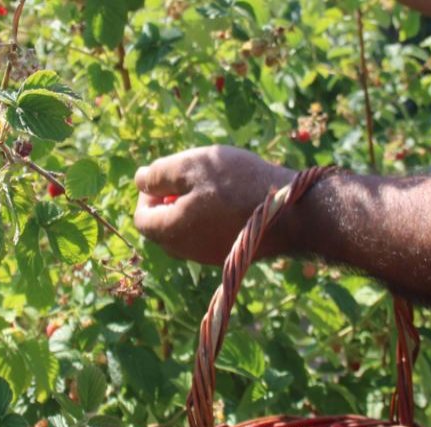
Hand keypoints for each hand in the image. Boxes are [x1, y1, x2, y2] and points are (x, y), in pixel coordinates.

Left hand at [133, 145, 297, 264]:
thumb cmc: (238, 184)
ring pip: (184, 233)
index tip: (168, 176)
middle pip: (161, 228)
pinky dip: (207, 219)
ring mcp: (208, 256)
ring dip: (189, 209)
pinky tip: (229, 200)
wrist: (290, 211)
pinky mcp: (229, 254)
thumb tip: (140, 180)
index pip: (141, 218)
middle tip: (190, 179)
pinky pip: (205, 237)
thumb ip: (159, 174)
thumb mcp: (193, 167)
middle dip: (168, 201)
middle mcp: (186, 251)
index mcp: (171, 232)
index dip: (147, 194)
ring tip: (212, 187)